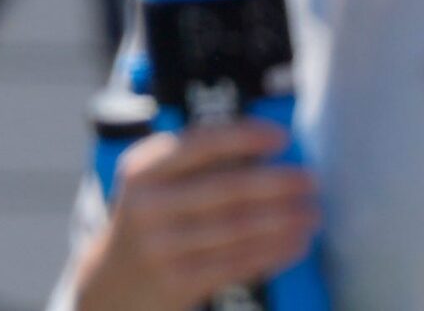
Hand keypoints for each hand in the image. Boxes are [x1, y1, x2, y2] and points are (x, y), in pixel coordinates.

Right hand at [74, 120, 317, 310]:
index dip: (246, 137)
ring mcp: (160, 248)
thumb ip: (200, 161)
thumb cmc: (153, 218)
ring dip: (284, 220)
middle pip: (227, 189)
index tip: (283, 137)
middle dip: (278, 183)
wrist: (111, 285)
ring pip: (237, 229)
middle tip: (312, 180)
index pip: (201, 143)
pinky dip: (272, 252)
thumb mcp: (155, 182)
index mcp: (143, 170)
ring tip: (313, 214)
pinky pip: (235, 264)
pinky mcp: (176, 284)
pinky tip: (296, 243)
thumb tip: (273, 145)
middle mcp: (147, 207)